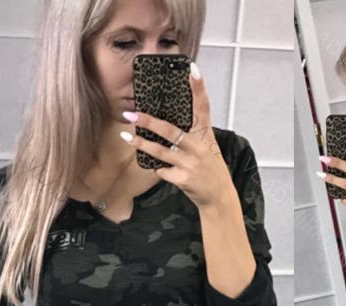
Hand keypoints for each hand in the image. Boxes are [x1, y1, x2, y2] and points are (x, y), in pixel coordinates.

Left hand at [121, 63, 235, 211]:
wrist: (219, 196)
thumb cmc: (210, 168)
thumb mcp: (207, 146)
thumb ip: (191, 133)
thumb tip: (166, 122)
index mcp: (206, 134)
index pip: (203, 106)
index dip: (198, 87)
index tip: (191, 68)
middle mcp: (198, 146)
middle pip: (170, 129)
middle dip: (149, 121)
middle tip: (132, 113)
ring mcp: (190, 163)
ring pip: (160, 151)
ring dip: (141, 143)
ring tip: (126, 136)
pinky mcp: (183, 178)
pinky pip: (162, 170)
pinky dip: (157, 167)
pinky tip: (155, 166)